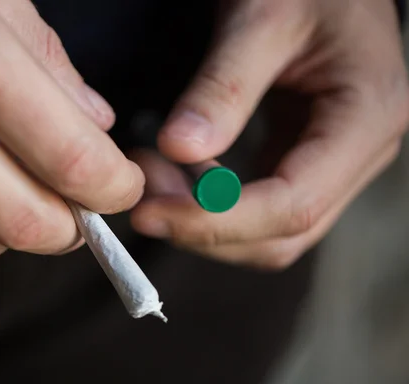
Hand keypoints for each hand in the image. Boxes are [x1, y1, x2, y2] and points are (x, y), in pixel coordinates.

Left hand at [131, 0, 408, 268]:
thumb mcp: (261, 19)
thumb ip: (222, 87)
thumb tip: (179, 149)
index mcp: (366, 116)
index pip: (293, 205)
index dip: (217, 221)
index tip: (152, 213)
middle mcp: (360, 152)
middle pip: (283, 234)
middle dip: (205, 228)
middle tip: (144, 198)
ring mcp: (336, 162)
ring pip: (270, 232)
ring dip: (205, 222)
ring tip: (155, 178)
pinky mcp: (307, 160)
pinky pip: (262, 205)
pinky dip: (215, 205)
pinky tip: (180, 176)